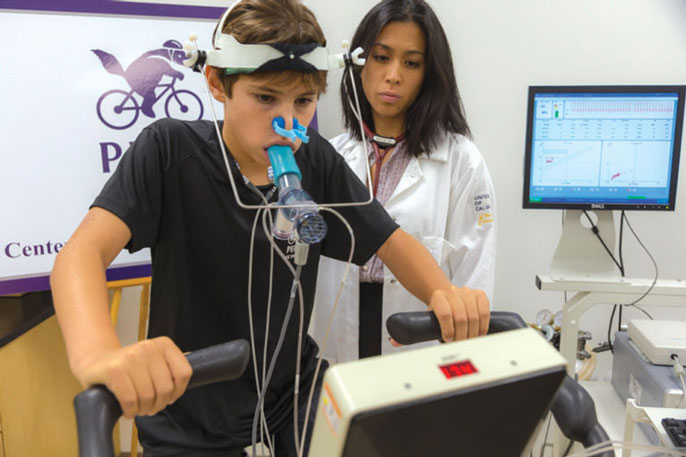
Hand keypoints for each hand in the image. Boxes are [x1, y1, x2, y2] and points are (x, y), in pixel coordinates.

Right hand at [71, 337, 191, 417]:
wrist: (95, 361)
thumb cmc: (128, 366)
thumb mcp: (154, 360)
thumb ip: (172, 363)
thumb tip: (201, 362)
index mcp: (164, 344)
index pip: (184, 373)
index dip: (178, 391)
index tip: (168, 397)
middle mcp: (148, 347)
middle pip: (166, 388)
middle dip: (158, 405)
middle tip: (149, 408)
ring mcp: (131, 357)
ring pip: (148, 396)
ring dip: (143, 410)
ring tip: (138, 409)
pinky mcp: (114, 370)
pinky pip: (130, 399)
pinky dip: (130, 410)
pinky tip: (127, 410)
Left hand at [429, 286, 489, 341]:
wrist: (448, 296)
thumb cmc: (441, 309)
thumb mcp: (433, 317)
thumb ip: (435, 327)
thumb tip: (443, 341)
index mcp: (438, 297)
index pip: (445, 314)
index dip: (448, 330)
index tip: (449, 340)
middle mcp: (453, 292)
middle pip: (460, 318)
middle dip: (461, 335)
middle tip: (460, 343)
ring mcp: (467, 292)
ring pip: (473, 317)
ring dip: (472, 333)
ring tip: (469, 340)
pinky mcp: (480, 295)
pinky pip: (484, 313)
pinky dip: (483, 327)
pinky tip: (479, 334)